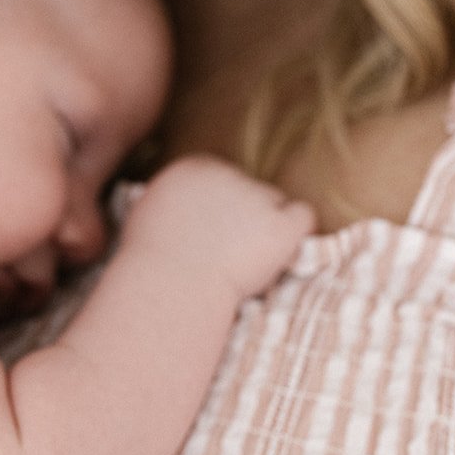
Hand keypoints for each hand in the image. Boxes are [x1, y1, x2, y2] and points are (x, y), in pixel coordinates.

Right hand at [122, 155, 314, 303]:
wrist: (171, 288)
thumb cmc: (153, 261)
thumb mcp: (150, 211)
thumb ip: (176, 197)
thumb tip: (187, 202)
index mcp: (195, 166)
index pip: (225, 177)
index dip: (222, 208)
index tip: (211, 235)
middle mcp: (227, 173)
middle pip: (251, 189)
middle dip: (245, 218)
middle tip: (229, 253)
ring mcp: (256, 197)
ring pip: (276, 205)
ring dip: (267, 228)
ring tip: (246, 262)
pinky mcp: (279, 226)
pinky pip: (303, 216)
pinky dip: (297, 233)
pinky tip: (282, 252)